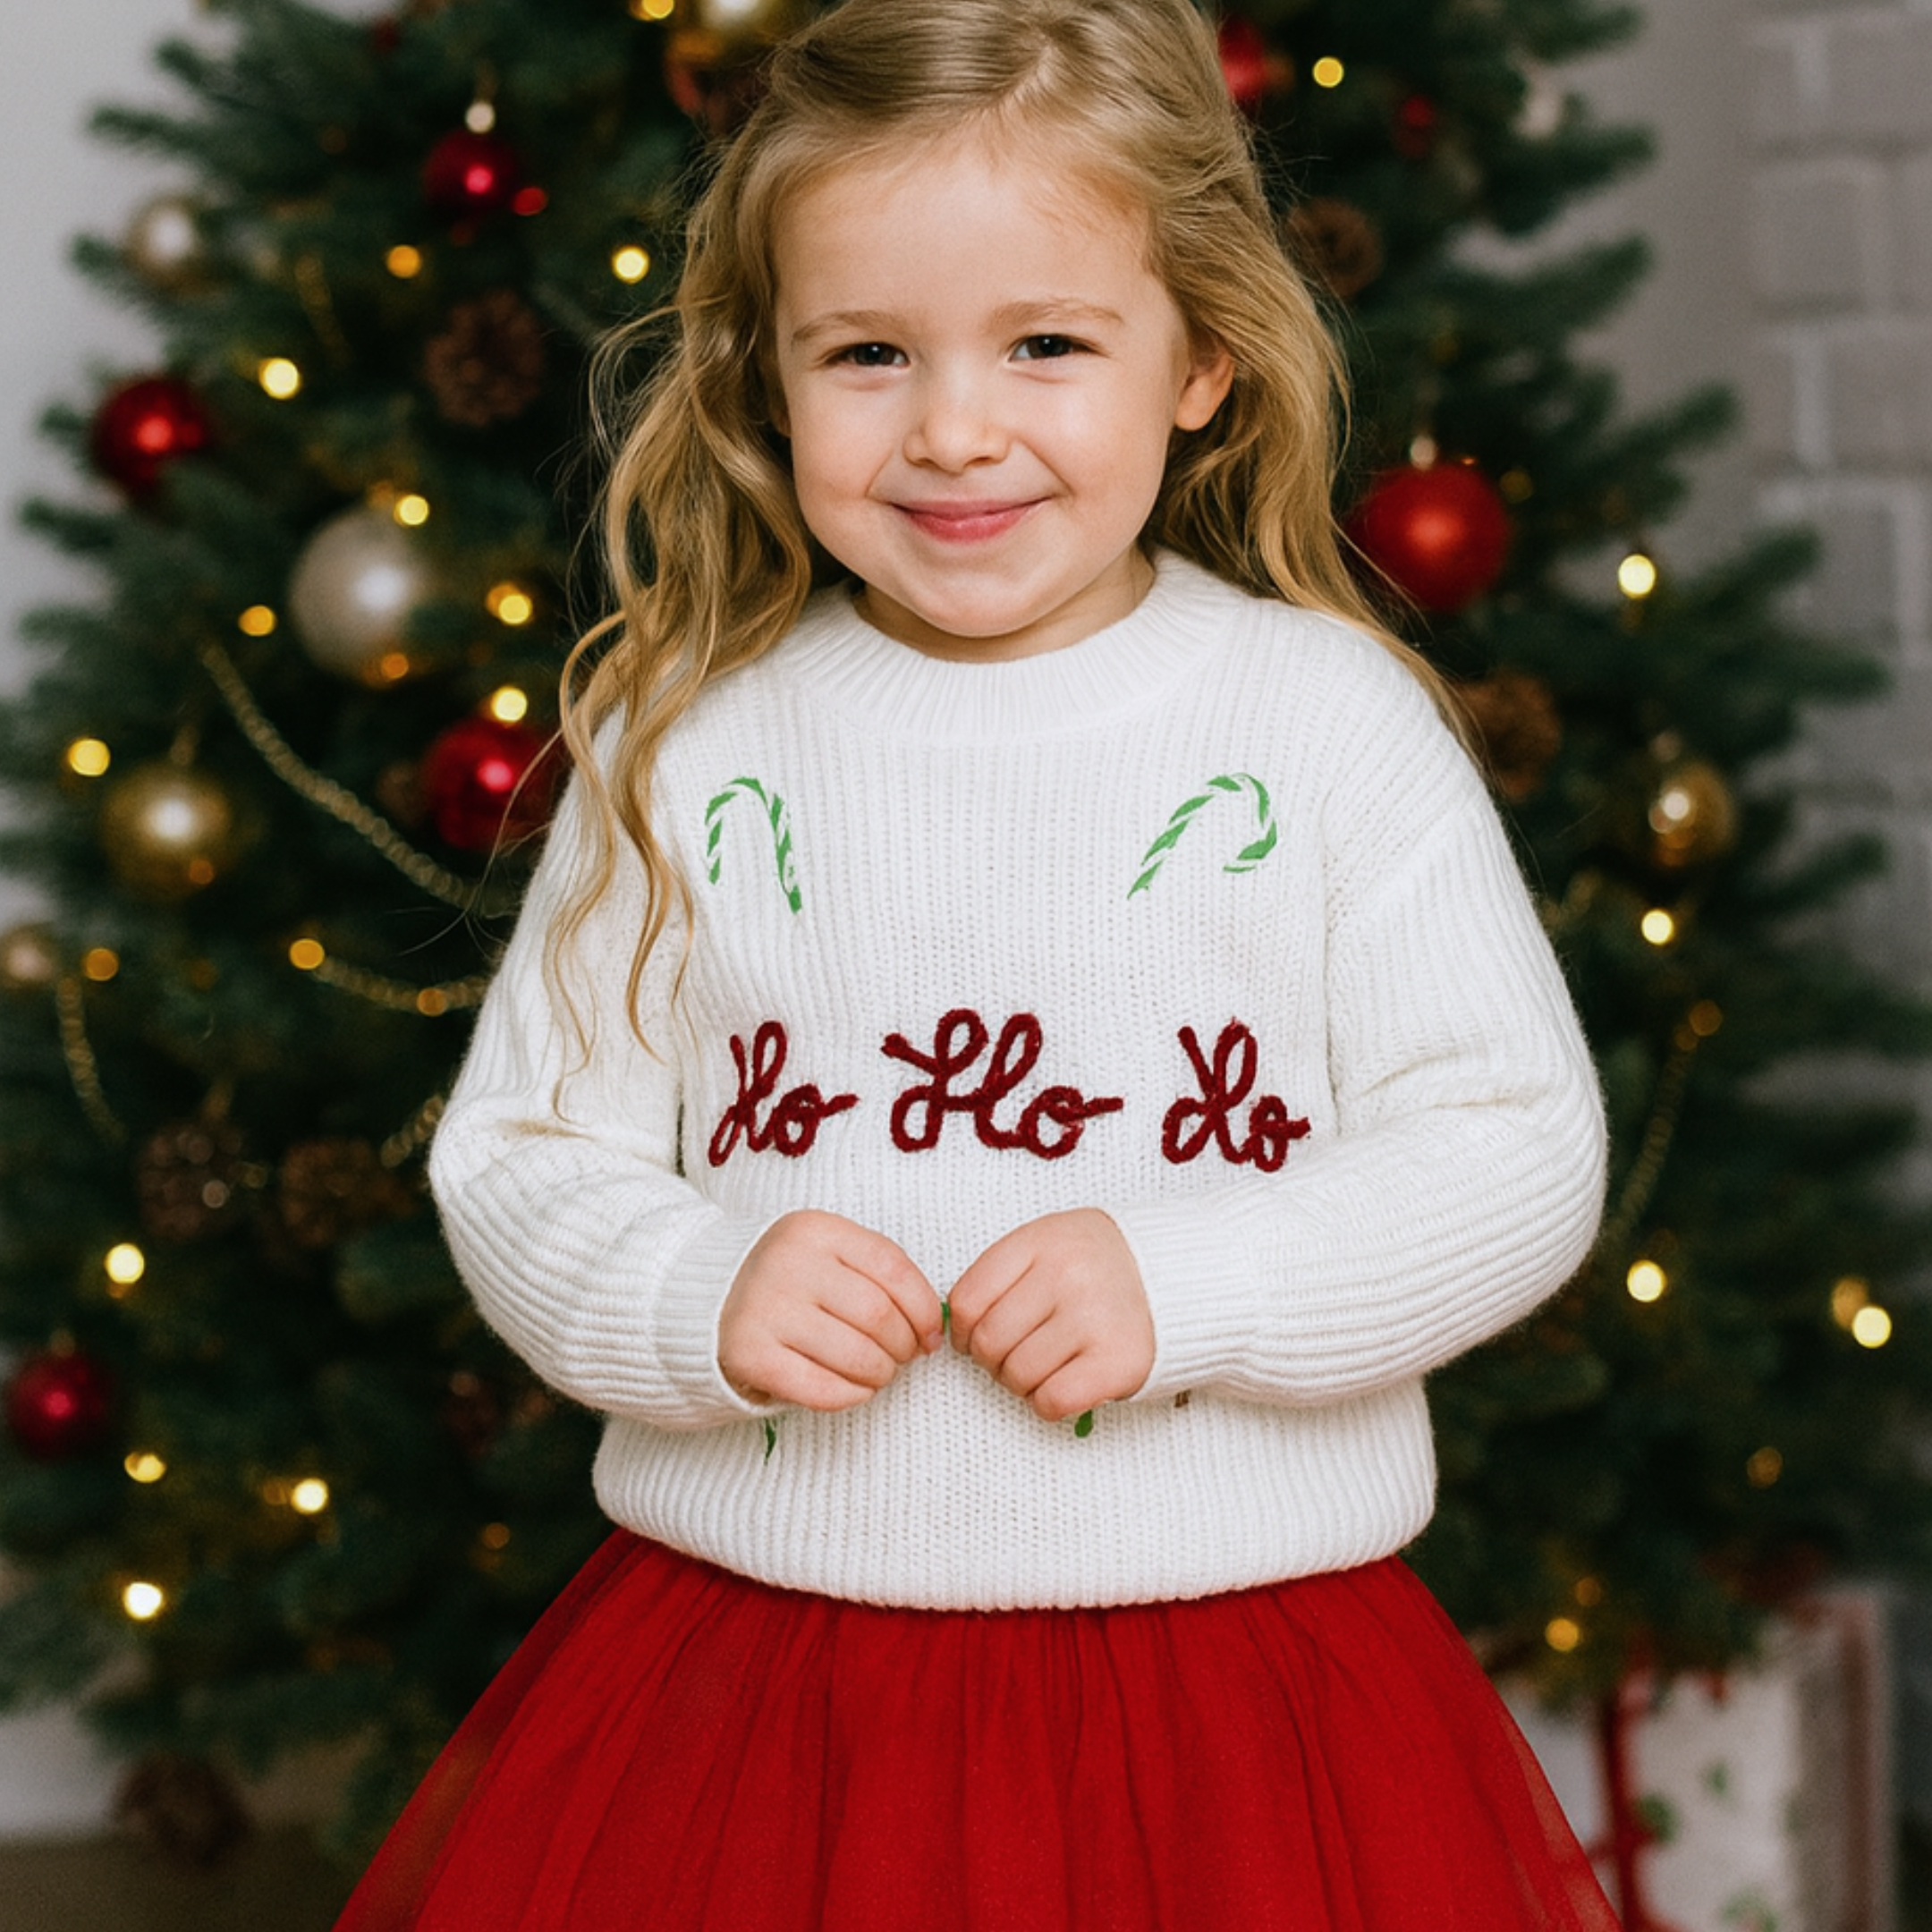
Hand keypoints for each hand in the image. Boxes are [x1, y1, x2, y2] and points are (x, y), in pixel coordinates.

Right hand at [719, 1210, 941, 1411]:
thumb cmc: (787, 1279)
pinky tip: (854, 1389)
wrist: (704, 1297)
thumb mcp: (826, 1254)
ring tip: (879, 1373)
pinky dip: (851, 1395)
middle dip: (903, 1346)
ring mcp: (765, 1309)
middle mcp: (788, 1263)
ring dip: (881, 1373)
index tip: (930, 1334)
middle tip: (903, 1357)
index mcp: (816, 1229)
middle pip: (879, 1315)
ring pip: (856, 1355)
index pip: (893, 1268)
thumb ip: (876, 1275)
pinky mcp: (750, 1355)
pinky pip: (821, 1389)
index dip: (924, 1309)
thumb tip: (932, 1327)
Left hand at [948, 1209, 1153, 1422]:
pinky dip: (1050, 1403)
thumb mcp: (1051, 1245)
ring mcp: (1093, 1318)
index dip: (964, 1332)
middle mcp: (1065, 1275)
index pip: (966, 1301)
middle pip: (989, 1342)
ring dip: (1023, 1383)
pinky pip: (1052, 1400)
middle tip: (1018, 1356)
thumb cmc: (1102, 1265)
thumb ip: (1002, 1276)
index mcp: (1040, 1241)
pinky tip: (1068, 1384)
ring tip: (1049, 1366)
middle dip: (994, 1361)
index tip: (979, 1338)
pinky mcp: (1118, 1362)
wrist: (1183, 1274)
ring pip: (1017, 1375)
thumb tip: (954, 1331)